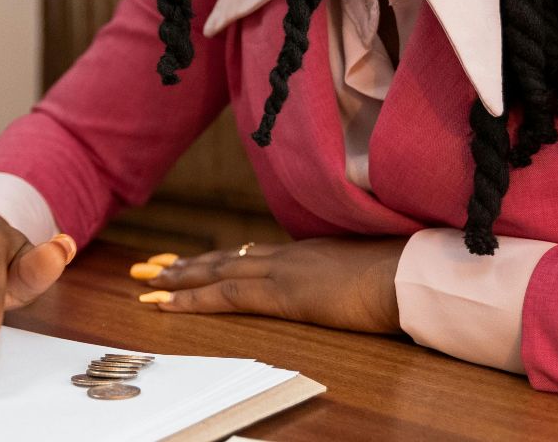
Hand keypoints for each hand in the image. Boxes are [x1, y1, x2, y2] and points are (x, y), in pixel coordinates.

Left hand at [136, 237, 407, 333]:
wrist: (411, 275)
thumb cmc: (401, 278)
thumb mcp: (368, 275)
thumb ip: (346, 277)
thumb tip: (345, 285)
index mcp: (308, 252)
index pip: (251, 254)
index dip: (220, 259)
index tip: (193, 261)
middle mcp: (288, 255)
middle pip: (225, 258)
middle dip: (186, 265)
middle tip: (150, 267)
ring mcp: (281, 271)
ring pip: (217, 273)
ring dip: (179, 279)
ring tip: (147, 283)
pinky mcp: (280, 293)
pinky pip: (225, 295)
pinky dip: (191, 299)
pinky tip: (167, 304)